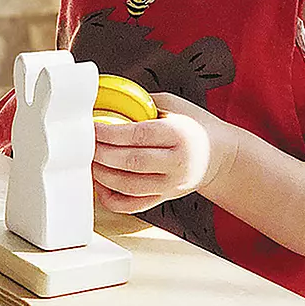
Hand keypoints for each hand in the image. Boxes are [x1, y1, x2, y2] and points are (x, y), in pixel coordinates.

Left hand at [92, 92, 238, 213]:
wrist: (219, 155)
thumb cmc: (194, 126)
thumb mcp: (176, 105)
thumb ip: (144, 103)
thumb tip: (109, 100)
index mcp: (180, 134)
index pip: (139, 135)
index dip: (111, 133)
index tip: (92, 128)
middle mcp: (177, 163)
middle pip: (131, 162)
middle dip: (102, 154)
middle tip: (85, 145)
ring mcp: (171, 185)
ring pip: (129, 186)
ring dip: (103, 175)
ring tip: (90, 162)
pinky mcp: (165, 198)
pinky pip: (133, 205)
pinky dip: (112, 198)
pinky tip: (101, 184)